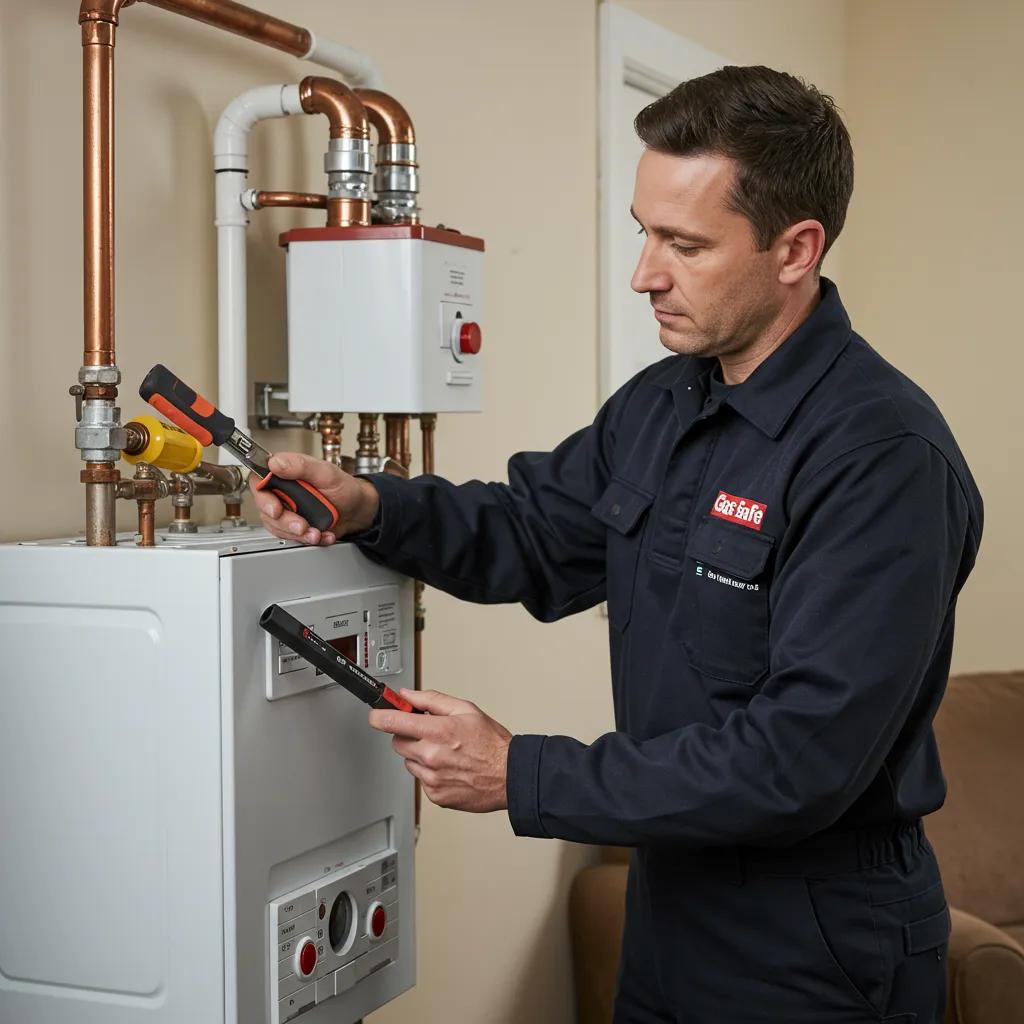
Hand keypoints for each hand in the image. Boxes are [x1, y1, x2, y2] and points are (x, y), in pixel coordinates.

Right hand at [250, 452, 379, 545]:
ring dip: (297, 534)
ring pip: (277, 527)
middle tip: (302, 525)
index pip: (259, 481)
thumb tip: (275, 462)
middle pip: (266, 509)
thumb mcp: (325, 473)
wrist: (358, 510)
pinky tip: (322, 534)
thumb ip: (301, 466)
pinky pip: (291, 538)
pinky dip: (308, 540)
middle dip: (285, 522)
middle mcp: (283, 492)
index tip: (276, 509)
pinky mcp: (294, 526)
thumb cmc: (344, 487)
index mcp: (286, 473)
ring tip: (316, 532)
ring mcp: (288, 510)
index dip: (263, 498)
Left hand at [369, 689, 511, 812]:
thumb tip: (408, 695)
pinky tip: (449, 768)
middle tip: (427, 732)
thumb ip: (432, 700)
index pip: (393, 722)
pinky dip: (429, 773)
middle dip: (406, 734)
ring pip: (408, 762)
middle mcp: (432, 755)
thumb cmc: (492, 743)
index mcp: (439, 731)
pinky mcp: (435, 795)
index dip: (379, 716)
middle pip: (397, 742)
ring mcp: (432, 778)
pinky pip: (420, 780)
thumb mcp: (465, 709)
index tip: (375, 715)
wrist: (511, 776)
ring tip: (444, 752)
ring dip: (419, 755)